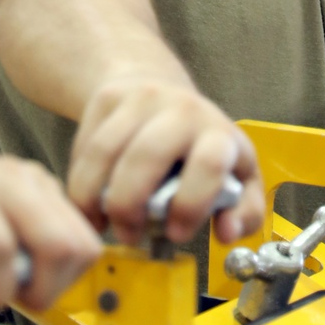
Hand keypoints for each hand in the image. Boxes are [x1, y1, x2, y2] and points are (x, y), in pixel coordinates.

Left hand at [0, 156, 100, 324]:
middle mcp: (8, 175)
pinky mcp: (50, 191)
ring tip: (14, 285)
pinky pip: (82, 239)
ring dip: (54, 282)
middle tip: (2, 298)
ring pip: (81, 244)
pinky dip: (62, 268)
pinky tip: (25, 269)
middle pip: (59, 243)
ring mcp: (35, 179)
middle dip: (37, 291)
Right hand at [67, 73, 264, 246]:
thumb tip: (228, 232)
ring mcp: (142, 99)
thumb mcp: (236, 174)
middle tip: (130, 235)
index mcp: (219, 132)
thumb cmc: (201, 145)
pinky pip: (86, 147)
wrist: (160, 89)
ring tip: (104, 224)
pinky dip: (79, 184)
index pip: (210, 163)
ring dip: (96, 199)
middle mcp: (182, 109)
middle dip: (130, 206)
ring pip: (106, 152)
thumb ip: (244, 211)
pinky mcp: (108, 98)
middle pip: (147, 155)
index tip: (175, 233)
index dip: (191, 204)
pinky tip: (88, 206)